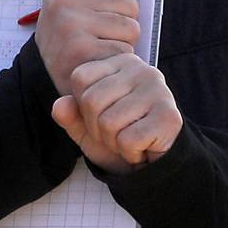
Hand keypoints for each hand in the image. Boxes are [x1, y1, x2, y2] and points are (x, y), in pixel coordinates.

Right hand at [33, 0, 142, 94]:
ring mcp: (70, 26)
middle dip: (123, 23)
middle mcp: (63, 1)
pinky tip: (99, 61)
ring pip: (131, 28)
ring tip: (100, 48)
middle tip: (100, 35)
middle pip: (129, 5)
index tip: (98, 10)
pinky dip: (118, 60)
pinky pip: (124, 51)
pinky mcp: (81, 52)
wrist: (42, 74)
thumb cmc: (70, 34)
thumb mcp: (83, 1)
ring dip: (123, 42)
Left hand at [51, 53, 181, 172]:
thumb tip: (59, 106)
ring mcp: (158, 91)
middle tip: (117, 133)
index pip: (80, 78)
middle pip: (92, 101)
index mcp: (120, 63)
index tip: (102, 117)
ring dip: (115, 142)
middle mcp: (142, 70)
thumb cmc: (120, 136)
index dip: (83, 107)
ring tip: (131, 139)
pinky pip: (128, 140)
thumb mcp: (87, 126)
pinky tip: (144, 147)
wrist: (154, 163)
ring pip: (109, 123)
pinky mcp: (168, 116)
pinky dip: (130, 152)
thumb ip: (71, 115)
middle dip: (98, 128)